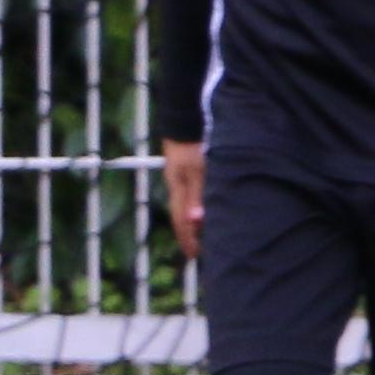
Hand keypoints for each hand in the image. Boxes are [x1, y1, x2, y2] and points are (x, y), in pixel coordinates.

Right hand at [162, 139, 207, 259]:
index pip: (181, 221)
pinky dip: (191, 208)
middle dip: (187, 235)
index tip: (195, 255)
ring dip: (189, 223)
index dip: (188, 239)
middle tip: (195, 251)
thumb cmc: (193, 144)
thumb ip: (197, 195)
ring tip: (197, 235)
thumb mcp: (198, 170)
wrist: (183, 118)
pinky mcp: (183, 170)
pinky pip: (187, 196)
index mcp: (179, 188)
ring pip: (182, 207)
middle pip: (179, 216)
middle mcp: (176, 185)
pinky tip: (198, 209)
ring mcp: (178, 177)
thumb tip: (196, 221)